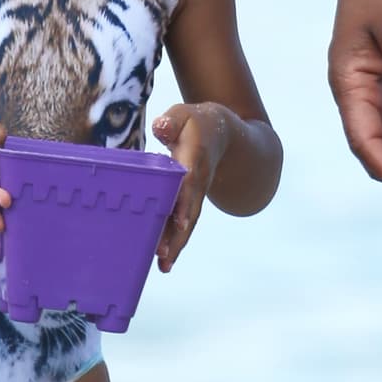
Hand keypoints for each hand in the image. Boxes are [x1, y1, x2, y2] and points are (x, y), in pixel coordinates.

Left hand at [150, 102, 228, 270]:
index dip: (184, 202)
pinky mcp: (191, 200)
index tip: (179, 223)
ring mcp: (196, 194)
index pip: (189, 183)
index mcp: (195, 160)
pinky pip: (184, 221)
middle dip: (178, 235)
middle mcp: (198, 181)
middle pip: (189, 211)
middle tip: (164, 258)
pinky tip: (163, 258)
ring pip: (188, 222)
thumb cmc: (194, 122)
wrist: (220, 131)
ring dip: (176, 244)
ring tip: (164, 267)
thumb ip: (172, 121)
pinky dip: (174, 239)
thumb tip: (161, 128)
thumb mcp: (183, 114)